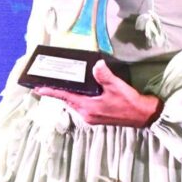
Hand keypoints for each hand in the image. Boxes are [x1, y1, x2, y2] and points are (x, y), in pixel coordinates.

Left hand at [33, 59, 162, 128]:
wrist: (144, 116)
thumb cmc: (129, 103)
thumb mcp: (117, 87)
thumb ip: (104, 76)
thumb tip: (96, 64)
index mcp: (88, 108)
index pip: (65, 98)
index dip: (51, 92)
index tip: (37, 88)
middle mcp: (87, 114)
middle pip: (68, 100)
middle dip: (59, 91)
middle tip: (50, 80)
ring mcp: (92, 116)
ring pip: (76, 103)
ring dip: (70, 94)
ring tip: (64, 82)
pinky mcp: (98, 116)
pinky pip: (83, 105)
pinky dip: (79, 97)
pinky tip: (83, 88)